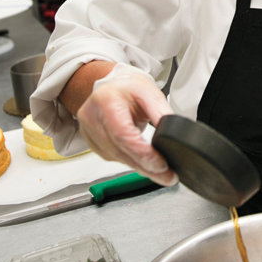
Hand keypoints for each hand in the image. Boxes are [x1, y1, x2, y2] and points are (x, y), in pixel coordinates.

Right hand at [76, 70, 176, 185]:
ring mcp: (89, 132)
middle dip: (146, 166)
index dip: (143, 153)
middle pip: (120, 151)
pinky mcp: (92, 143)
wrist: (109, 86)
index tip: (161, 164)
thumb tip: (172, 134)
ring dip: (140, 168)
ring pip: (117, 158)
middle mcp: (92, 117)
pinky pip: (113, 158)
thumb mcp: (149, 92)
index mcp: (106, 100)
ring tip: (161, 172)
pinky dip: (131, 162)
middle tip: (168, 176)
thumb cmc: (126, 86)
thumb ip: (160, 112)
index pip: (123, 134)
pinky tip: (143, 163)